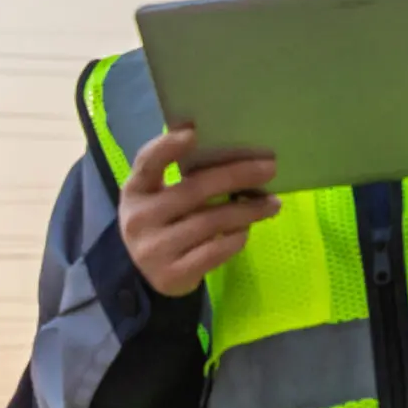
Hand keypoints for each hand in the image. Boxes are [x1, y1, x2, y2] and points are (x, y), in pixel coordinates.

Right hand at [117, 127, 280, 297]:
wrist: (149, 274)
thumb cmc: (164, 222)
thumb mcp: (159, 196)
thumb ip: (183, 175)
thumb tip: (234, 149)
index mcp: (135, 190)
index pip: (147, 163)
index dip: (167, 147)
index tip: (193, 132)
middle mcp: (139, 219)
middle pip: (193, 190)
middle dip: (236, 176)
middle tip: (270, 168)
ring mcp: (153, 250)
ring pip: (210, 222)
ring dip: (247, 211)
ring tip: (272, 204)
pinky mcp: (171, 275)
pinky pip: (214, 251)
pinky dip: (236, 238)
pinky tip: (247, 230)